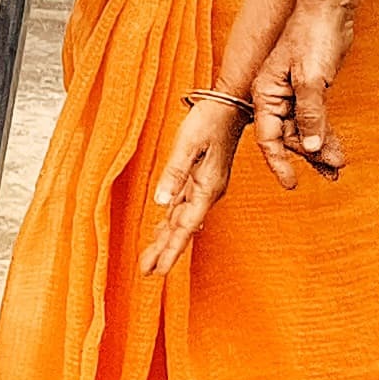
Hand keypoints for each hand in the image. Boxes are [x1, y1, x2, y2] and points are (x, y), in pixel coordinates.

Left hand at [141, 97, 246, 273]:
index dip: (171, 248)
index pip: (185, 226)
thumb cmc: (209, 121)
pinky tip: (162, 233)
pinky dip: (171, 223)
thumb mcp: (188, 144)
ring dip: (167, 240)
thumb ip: (175, 172)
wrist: (230, 107)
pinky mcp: (200, 181)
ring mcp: (205, 188)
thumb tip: (160, 201)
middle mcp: (207, 193)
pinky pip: (183, 208)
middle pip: (183, 229)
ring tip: (151, 261)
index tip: (159, 269)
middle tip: (148, 271)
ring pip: (182, 220)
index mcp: (207, 188)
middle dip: (166, 251)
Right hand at [255, 2, 353, 185]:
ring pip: (304, 130)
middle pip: (288, 137)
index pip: (268, 137)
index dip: (278, 162)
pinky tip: (335, 149)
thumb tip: (310, 146)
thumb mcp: (311, 79)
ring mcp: (293, 95)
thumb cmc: (312, 37)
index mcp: (265, 94)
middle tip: (332, 173)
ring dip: (320, 148)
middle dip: (308, 157)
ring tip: (338, 166)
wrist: (328, 10)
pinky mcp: (311, 90)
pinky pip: (315, 120)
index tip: (291, 183)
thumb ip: (311, 114)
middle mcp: (275, 97)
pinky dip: (325, 135)